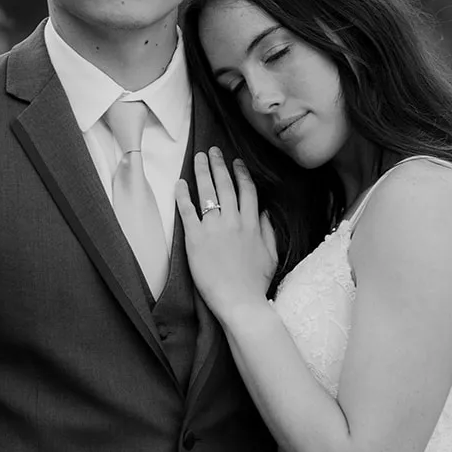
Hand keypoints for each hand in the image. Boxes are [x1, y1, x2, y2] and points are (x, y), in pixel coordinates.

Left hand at [175, 148, 277, 322]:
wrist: (240, 301)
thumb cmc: (256, 283)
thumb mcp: (271, 254)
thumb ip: (268, 231)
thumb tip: (264, 214)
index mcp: (251, 224)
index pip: (247, 191)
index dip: (241, 174)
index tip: (236, 162)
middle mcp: (233, 221)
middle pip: (225, 185)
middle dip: (219, 165)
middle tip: (213, 150)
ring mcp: (213, 229)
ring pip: (208, 193)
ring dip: (203, 172)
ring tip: (198, 157)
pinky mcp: (195, 239)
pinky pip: (187, 212)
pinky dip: (183, 196)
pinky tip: (180, 183)